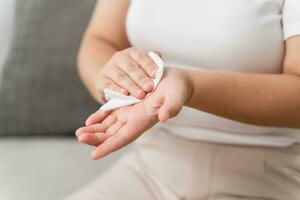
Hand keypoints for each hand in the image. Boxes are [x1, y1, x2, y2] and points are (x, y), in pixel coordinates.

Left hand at [76, 67, 192, 159]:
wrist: (175, 82)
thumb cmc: (177, 89)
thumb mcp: (176, 96)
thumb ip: (171, 107)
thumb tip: (164, 117)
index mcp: (143, 120)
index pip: (123, 138)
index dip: (109, 147)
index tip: (94, 155)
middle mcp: (134, 119)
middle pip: (112, 134)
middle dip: (96, 138)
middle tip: (79, 137)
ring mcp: (129, 112)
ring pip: (108, 126)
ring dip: (94, 130)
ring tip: (79, 133)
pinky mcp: (127, 103)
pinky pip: (110, 113)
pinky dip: (99, 117)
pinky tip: (89, 121)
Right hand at [95, 47, 160, 102]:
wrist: (111, 79)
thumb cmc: (132, 74)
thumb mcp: (141, 66)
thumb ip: (151, 61)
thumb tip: (158, 54)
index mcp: (131, 53)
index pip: (140, 56)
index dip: (148, 65)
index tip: (156, 74)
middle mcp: (119, 58)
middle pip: (131, 67)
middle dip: (141, 78)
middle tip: (149, 87)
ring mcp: (109, 69)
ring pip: (121, 77)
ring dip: (131, 86)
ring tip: (140, 94)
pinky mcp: (101, 80)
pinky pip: (109, 85)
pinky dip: (117, 90)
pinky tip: (125, 94)